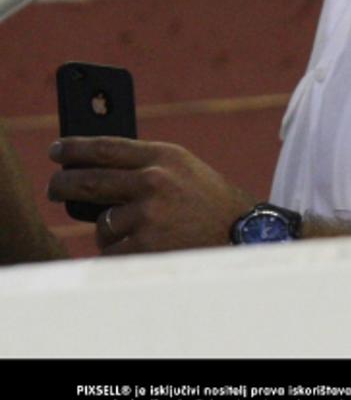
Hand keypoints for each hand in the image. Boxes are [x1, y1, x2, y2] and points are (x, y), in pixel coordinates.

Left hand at [48, 137, 255, 255]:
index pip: (106, 147)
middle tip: (55, 186)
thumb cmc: (213, 203)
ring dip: (113, 230)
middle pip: (88, 180)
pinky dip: (122, 252)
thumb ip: (146, 166)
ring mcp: (148, 214)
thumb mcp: (185, 170)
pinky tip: (147, 249)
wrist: (246, 237)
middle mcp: (153, 181)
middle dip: (63, 184)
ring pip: (102, 224)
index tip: (57, 150)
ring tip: (144, 232)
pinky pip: (112, 251)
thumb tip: (93, 171)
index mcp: (165, 156)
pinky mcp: (145, 246)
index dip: (75, 148)